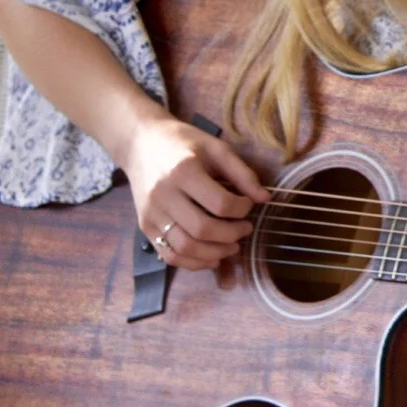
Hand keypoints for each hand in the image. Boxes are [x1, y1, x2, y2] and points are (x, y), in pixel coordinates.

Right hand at [119, 113, 271, 271]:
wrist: (141, 144)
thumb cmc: (183, 143)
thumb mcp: (216, 148)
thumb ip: (242, 173)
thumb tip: (265, 198)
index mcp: (183, 171)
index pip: (220, 203)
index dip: (242, 209)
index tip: (249, 204)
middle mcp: (163, 195)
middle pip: (202, 229)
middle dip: (231, 235)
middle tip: (245, 229)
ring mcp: (151, 214)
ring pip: (185, 248)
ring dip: (214, 253)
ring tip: (233, 246)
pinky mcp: (144, 227)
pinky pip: (169, 255)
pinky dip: (193, 263)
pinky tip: (212, 257)